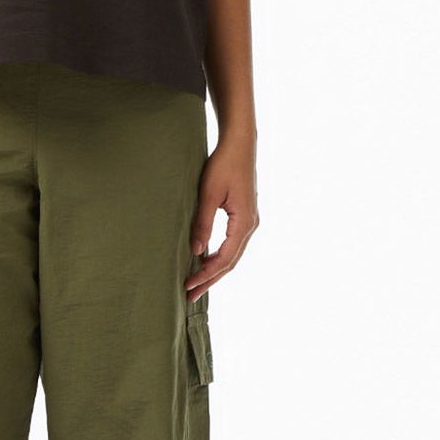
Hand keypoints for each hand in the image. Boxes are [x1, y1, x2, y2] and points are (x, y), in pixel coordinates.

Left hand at [187, 137, 257, 299]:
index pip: (225, 259)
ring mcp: (249, 221)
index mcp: (244, 222)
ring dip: (214, 270)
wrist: (239, 144)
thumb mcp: (209, 194)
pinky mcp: (244, 215)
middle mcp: (251, 225)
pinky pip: (232, 244)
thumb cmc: (223, 165)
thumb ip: (202, 223)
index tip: (188, 285)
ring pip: (232, 254)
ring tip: (196, 283)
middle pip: (230, 262)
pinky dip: (219, 256)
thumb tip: (196, 252)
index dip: (206, 275)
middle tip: (190, 295)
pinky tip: (206, 261)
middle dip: (210, 279)